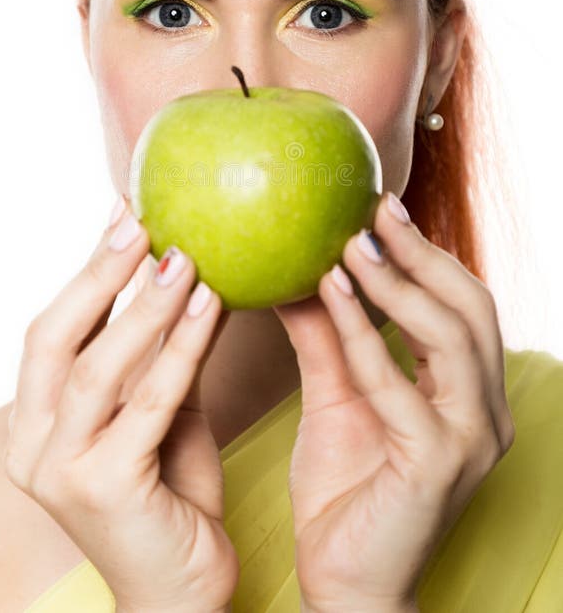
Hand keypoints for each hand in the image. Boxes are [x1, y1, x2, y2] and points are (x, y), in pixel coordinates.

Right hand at [5, 196, 238, 612]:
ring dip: (143, 305)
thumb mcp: (160, 411)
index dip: (85, 270)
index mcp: (36, 423)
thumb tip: (185, 269)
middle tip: (141, 220)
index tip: (123, 214)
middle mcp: (33, 445)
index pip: (49, 332)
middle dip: (98, 274)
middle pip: (54, 339)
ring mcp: (60, 471)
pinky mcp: (103, 490)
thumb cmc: (170, 493)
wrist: (181, 594)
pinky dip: (181, 349)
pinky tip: (210, 305)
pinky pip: (149, 403)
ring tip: (182, 254)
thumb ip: (159, 353)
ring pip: (98, 368)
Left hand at [273, 191, 514, 612]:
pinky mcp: (437, 465)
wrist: (346, 583)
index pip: (463, 306)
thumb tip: (299, 271)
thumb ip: (327, 336)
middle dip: (424, 254)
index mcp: (469, 393)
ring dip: (399, 284)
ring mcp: (469, 440)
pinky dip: (364, 333)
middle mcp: (485, 412)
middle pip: (471, 309)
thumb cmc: (347, 490)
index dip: (428, 254)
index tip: (382, 208)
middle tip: (376, 208)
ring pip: (449, 337)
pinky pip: (399, 385)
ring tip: (352, 242)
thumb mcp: (337, 396)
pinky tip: (330, 292)